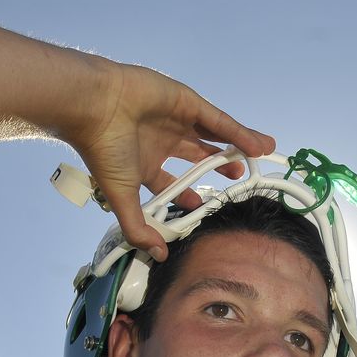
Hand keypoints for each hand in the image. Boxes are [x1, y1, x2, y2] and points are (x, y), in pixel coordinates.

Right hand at [62, 61, 275, 260]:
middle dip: (218, 167)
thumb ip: (139, 228)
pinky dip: (239, 133)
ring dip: (237, 146)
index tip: (203, 206)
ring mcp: (175, 119)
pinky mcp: (186, 101)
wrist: (95, 107)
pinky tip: (258, 145)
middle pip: (198, 156)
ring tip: (260, 155)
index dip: (190, 195)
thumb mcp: (122, 197)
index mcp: (144, 162)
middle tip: (238, 178)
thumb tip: (159, 255)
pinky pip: (219, 121)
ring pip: (214, 135)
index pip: (173, 183)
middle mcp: (161, 139)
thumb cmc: (103, 150)